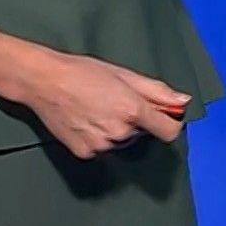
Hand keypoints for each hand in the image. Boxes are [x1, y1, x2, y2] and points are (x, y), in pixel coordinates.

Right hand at [19, 51, 189, 159]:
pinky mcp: (84, 152)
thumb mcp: (124, 75)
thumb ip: (156, 91)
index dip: (171, 123)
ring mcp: (101, 145)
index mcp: (132, 110)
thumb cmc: (82, 72)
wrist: (44, 81)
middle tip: (116, 100)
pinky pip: (102, 148)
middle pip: (142, 133)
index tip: (166, 116)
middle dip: (136, 120)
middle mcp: (119, 132)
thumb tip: (182, 101)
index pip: (168, 131)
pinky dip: (98, 137)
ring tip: (97, 108)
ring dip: (117, 129)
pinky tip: (86, 119)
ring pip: (121, 141)